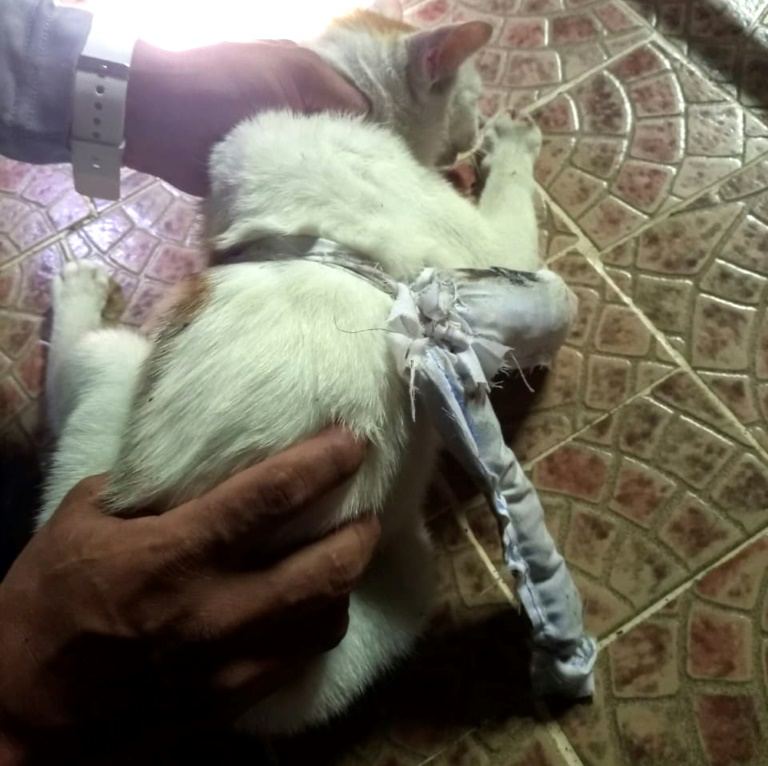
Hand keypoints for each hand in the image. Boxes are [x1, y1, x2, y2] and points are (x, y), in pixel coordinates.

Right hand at [0, 428, 378, 759]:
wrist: (23, 712)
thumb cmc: (46, 603)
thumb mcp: (81, 521)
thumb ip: (147, 486)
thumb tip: (195, 458)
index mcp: (173, 555)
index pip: (269, 498)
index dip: (321, 464)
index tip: (353, 442)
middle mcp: (213, 610)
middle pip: (323, 569)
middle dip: (360, 534)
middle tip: (366, 510)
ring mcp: (228, 663)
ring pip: (326, 619)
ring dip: (346, 582)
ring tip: (344, 556)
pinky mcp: (230, 700)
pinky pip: (302, 659)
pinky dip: (319, 624)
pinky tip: (312, 606)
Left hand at [124, 40, 369, 195]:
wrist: (162, 118)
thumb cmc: (229, 85)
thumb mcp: (294, 74)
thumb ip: (339, 102)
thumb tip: (371, 134)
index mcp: (308, 85)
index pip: (356, 115)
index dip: (370, 138)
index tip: (383, 168)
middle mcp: (296, 118)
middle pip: (338, 148)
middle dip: (349, 168)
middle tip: (365, 195)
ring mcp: (275, 151)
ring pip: (314, 174)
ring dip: (323, 188)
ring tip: (343, 210)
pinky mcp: (256, 180)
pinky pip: (286, 194)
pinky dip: (296, 201)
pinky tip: (314, 214)